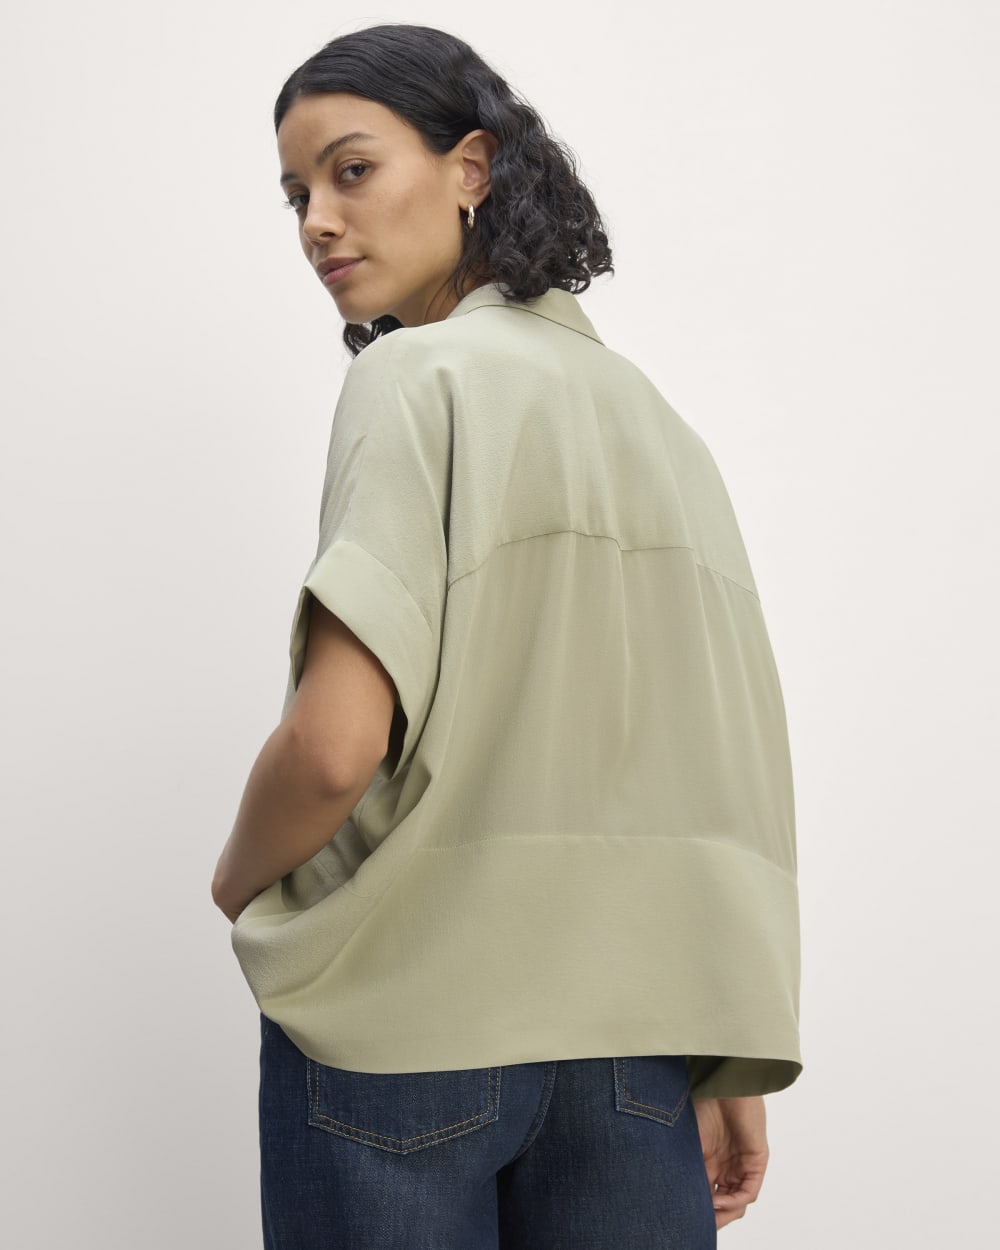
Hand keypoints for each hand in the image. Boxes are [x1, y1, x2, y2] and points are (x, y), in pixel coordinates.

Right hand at [694, 1095, 768, 1228]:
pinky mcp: (756, 1162)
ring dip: (722, 1213)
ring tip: (707, 1215)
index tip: (682, 1218)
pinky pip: (748, 1191)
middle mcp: (726, 1166)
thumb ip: (683, 1166)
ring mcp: (742, 1165)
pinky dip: (734, 1201)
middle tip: (696, 1225)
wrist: (723, 1082)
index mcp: (709, 1162)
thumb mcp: (687, 1141)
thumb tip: (669, 1193)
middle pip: (722, 1203)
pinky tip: (718, 1200)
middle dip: (711, 1217)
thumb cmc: (701, 1103)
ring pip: (736, 1202)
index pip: (705, 1194)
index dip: (696, 1208)